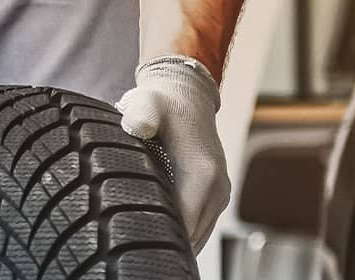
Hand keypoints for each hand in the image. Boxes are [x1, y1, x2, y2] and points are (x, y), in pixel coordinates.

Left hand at [113, 55, 230, 245]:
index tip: (134, 241)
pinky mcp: (217, 197)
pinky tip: (158, 234)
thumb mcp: (147, 104)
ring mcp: (220, 194)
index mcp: (202, 172)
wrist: (186, 97)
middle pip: (192, 236)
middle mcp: (217, 187)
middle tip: (133, 249)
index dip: (159, 236)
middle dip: (166, 244)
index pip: (184, 224)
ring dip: (175, 242)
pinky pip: (201, 227)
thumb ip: (140, 115)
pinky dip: (183, 235)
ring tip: (142, 245)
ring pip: (198, 236)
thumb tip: (139, 127)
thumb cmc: (162, 103)